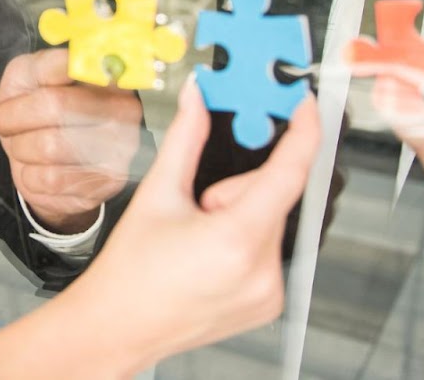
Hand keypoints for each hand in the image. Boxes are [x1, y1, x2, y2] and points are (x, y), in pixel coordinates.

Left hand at [0, 48, 143, 232]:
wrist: (41, 161)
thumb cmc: (37, 111)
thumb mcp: (31, 76)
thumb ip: (45, 65)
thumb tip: (71, 63)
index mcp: (106, 74)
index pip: (68, 67)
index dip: (34, 83)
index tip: (21, 95)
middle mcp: (123, 111)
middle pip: (54, 107)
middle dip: (15, 119)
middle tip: (8, 124)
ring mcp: (120, 150)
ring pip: (49, 147)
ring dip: (22, 149)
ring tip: (25, 146)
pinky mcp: (105, 184)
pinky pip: (51, 180)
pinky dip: (30, 176)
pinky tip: (38, 169)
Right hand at [0, 80, 319, 378]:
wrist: (118, 325)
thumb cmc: (130, 272)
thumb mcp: (157, 194)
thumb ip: (186, 138)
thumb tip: (197, 99)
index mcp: (236, 239)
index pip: (289, 173)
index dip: (303, 132)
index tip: (304, 106)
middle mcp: (262, 270)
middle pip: (272, 196)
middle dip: (237, 189)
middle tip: (199, 208)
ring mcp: (269, 291)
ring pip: (270, 222)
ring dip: (242, 217)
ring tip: (199, 240)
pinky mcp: (269, 302)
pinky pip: (269, 251)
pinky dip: (245, 243)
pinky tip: (211, 258)